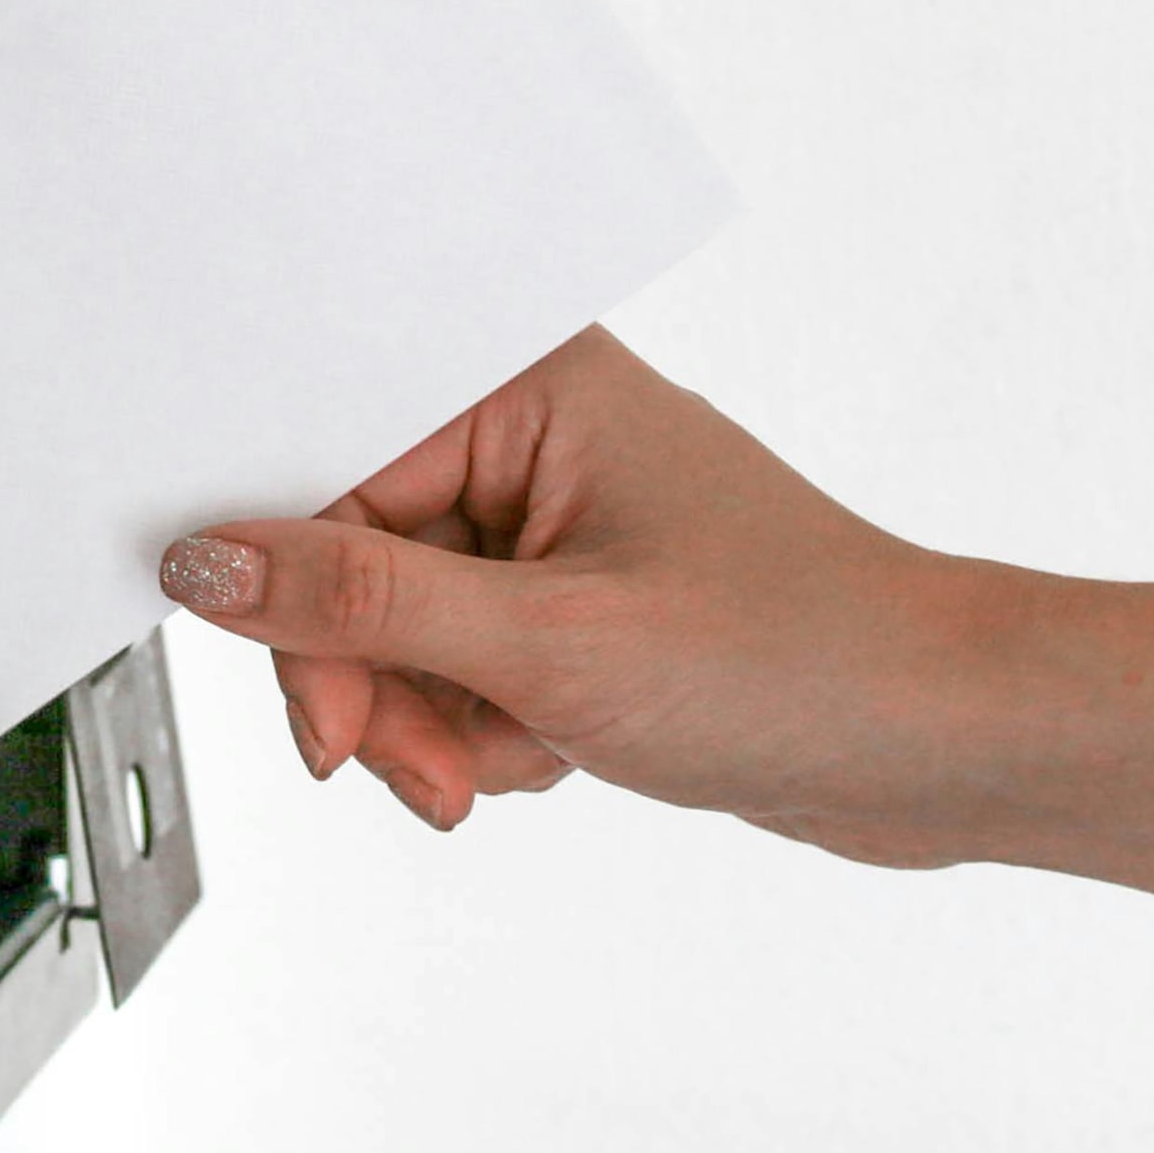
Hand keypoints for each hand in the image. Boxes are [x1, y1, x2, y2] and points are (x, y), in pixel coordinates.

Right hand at [157, 326, 1008, 862]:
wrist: (943, 743)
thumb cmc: (801, 657)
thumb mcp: (549, 644)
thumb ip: (359, 604)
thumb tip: (210, 566)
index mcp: (526, 384)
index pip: (327, 477)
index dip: (302, 604)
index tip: (325, 713)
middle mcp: (530, 433)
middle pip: (350, 561)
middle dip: (378, 683)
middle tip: (419, 766)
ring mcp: (550, 518)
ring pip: (396, 627)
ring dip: (431, 720)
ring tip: (504, 768)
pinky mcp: (569, 596)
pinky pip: (454, 662)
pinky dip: (481, 727)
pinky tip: (551, 752)